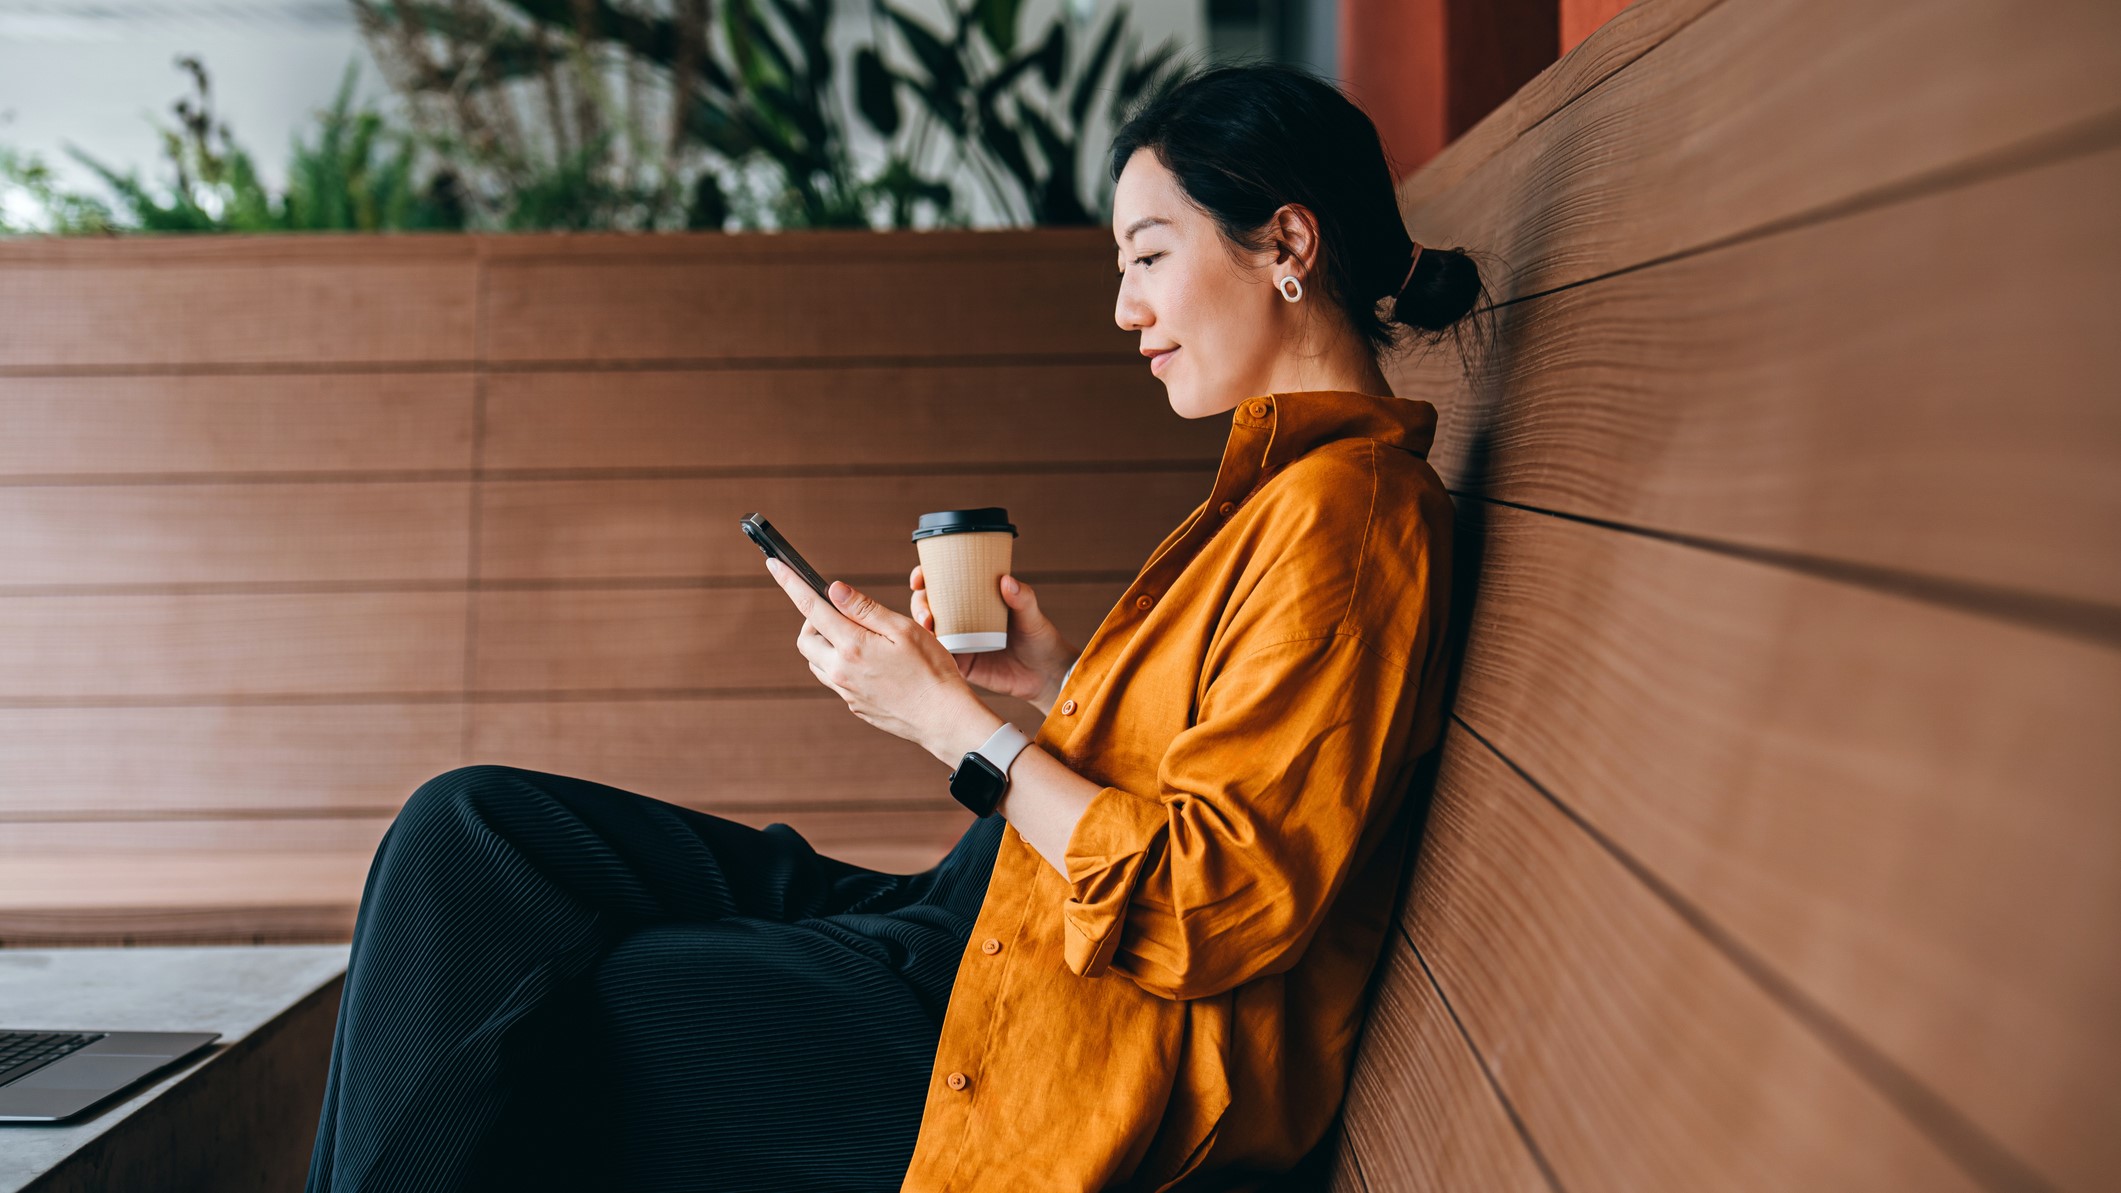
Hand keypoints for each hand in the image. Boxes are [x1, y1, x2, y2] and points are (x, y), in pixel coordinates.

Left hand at [765, 556, 986, 757]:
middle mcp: (841, 671)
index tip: (775, 565)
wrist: (944, 719)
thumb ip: (864, 608)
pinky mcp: (855, 706)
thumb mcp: (903, 629)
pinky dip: (840, 664)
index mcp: (852, 646)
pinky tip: (870, 663)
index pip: (811, 607)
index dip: (790, 583)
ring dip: (825, 645)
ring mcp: (846, 692)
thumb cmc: (932, 671)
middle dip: (813, 621)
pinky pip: (835, 680)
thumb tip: (833, 589)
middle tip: (841, 613)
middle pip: (805, 639)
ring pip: (817, 662)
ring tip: (859, 638)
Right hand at [910, 565, 1077, 707]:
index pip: (943, 582)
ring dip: (919, 627)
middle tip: (927, 613)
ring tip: (928, 628)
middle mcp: (962, 617)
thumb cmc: (1040, 638)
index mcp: (975, 599)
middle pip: (929, 605)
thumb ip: (1023, 598)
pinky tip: (926, 650)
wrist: (1046, 675)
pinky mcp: (961, 664)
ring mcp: (959, 641)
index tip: (920, 577)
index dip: (925, 577)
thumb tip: (1006, 580)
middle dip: (919, 604)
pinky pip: (938, 656)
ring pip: (929, 630)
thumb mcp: (1032, 615)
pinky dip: (929, 652)